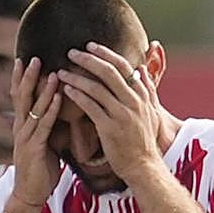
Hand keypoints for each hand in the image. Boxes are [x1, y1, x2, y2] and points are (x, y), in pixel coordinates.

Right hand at [9, 57, 62, 210]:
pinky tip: (56, 97)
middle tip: (33, 55)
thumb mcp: (48, 144)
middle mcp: (22, 127)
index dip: (24, 78)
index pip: (23, 96)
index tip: (29, 58)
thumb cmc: (42, 169)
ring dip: (41, 88)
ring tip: (48, 70)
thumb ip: (51, 128)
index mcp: (25, 125)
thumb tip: (64, 113)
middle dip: (27, 76)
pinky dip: (49, 109)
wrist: (31, 194)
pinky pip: (43, 125)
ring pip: (32, 107)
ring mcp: (25, 137)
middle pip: (22, 95)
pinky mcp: (33, 147)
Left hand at [56, 43, 161, 184]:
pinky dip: (77, 95)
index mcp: (143, 96)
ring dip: (76, 77)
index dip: (105, 53)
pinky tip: (66, 89)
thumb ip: (148, 89)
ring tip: (61, 71)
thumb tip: (142, 68)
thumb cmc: (143, 140)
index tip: (90, 46)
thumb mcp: (152, 112)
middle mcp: (134, 102)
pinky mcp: (109, 128)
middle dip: (88, 59)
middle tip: (71, 52)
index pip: (124, 66)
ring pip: (96, 87)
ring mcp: (122, 115)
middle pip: (109, 72)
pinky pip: (90, 106)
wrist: (143, 166)